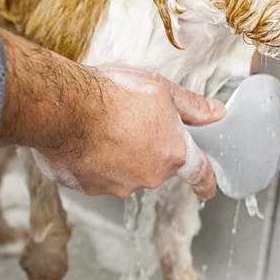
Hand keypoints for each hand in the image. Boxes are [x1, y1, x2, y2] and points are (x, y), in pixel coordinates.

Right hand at [0, 30, 223, 199]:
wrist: (64, 107)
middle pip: (156, 165)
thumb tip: (215, 113)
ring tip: (101, 126)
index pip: (198, 173)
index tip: (208, 189)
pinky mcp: (89, 188)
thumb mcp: (161, 90)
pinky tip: (83, 138)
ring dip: (118, 154)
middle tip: (128, 120)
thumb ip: (191, 106)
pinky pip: (96, 175)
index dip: (206, 182)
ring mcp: (118, 185)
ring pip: (124, 171)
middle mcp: (150, 175)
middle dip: (147, 147)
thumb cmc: (112, 94)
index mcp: (173, 152)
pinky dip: (93, 160)